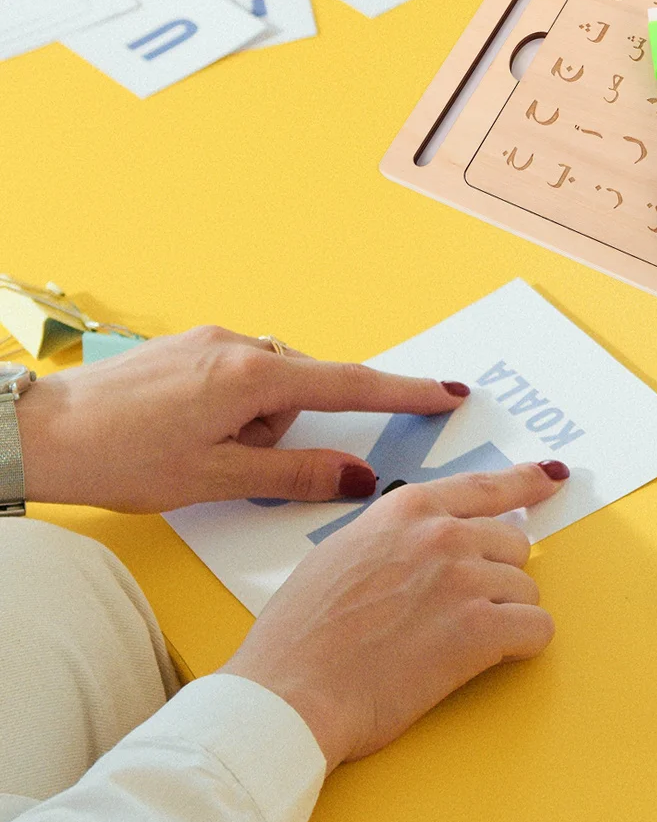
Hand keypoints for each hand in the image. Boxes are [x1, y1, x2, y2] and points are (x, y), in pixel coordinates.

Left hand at [16, 325, 472, 511]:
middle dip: (285, 432)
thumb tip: (360, 476)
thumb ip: (296, 475)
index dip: (405, 393)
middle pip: (303, 392)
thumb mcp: (216, 481)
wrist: (41, 432)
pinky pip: (237, 376)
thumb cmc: (122, 457)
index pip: (352, 385)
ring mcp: (214, 339)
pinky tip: (183, 432)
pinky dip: (229, 407)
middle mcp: (243, 346)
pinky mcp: (190, 344)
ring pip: (268, 387)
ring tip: (192, 453)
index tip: (449, 392)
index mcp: (256, 378)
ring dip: (252, 423)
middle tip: (230, 464)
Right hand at [222, 462, 565, 764]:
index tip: (551, 476)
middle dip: (495, 576)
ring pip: (526, 589)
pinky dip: (521, 646)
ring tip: (453, 644)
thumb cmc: (299, 637)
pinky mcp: (479, 628)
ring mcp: (464, 577)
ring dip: (504, 616)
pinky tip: (487, 658)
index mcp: (407, 509)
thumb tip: (423, 542)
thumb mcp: (342, 553)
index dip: (526, 481)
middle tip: (457, 612)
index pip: (485, 485)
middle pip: (513, 543)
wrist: (288, 694)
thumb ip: (394, 537)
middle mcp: (443, 533)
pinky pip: (537, 629)